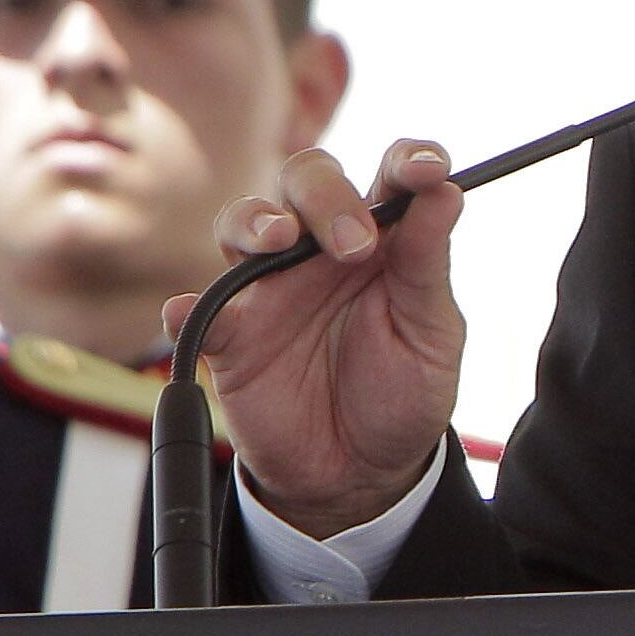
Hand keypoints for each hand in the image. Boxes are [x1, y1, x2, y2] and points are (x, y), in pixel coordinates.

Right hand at [171, 138, 463, 537]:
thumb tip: (446, 190)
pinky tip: (190, 311)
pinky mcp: (230, 336)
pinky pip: (197, 312)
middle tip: (355, 243)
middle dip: (327, 195)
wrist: (361, 474)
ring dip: (255, 221)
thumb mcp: (431, 334)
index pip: (388, 178)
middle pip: (306, 181)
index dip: (405, 161)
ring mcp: (270, 289)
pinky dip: (188, 307)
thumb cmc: (401, 392)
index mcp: (382, 241)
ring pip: (244, 222)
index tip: (425, 168)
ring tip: (278, 241)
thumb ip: (429, 265)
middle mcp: (319, 251)